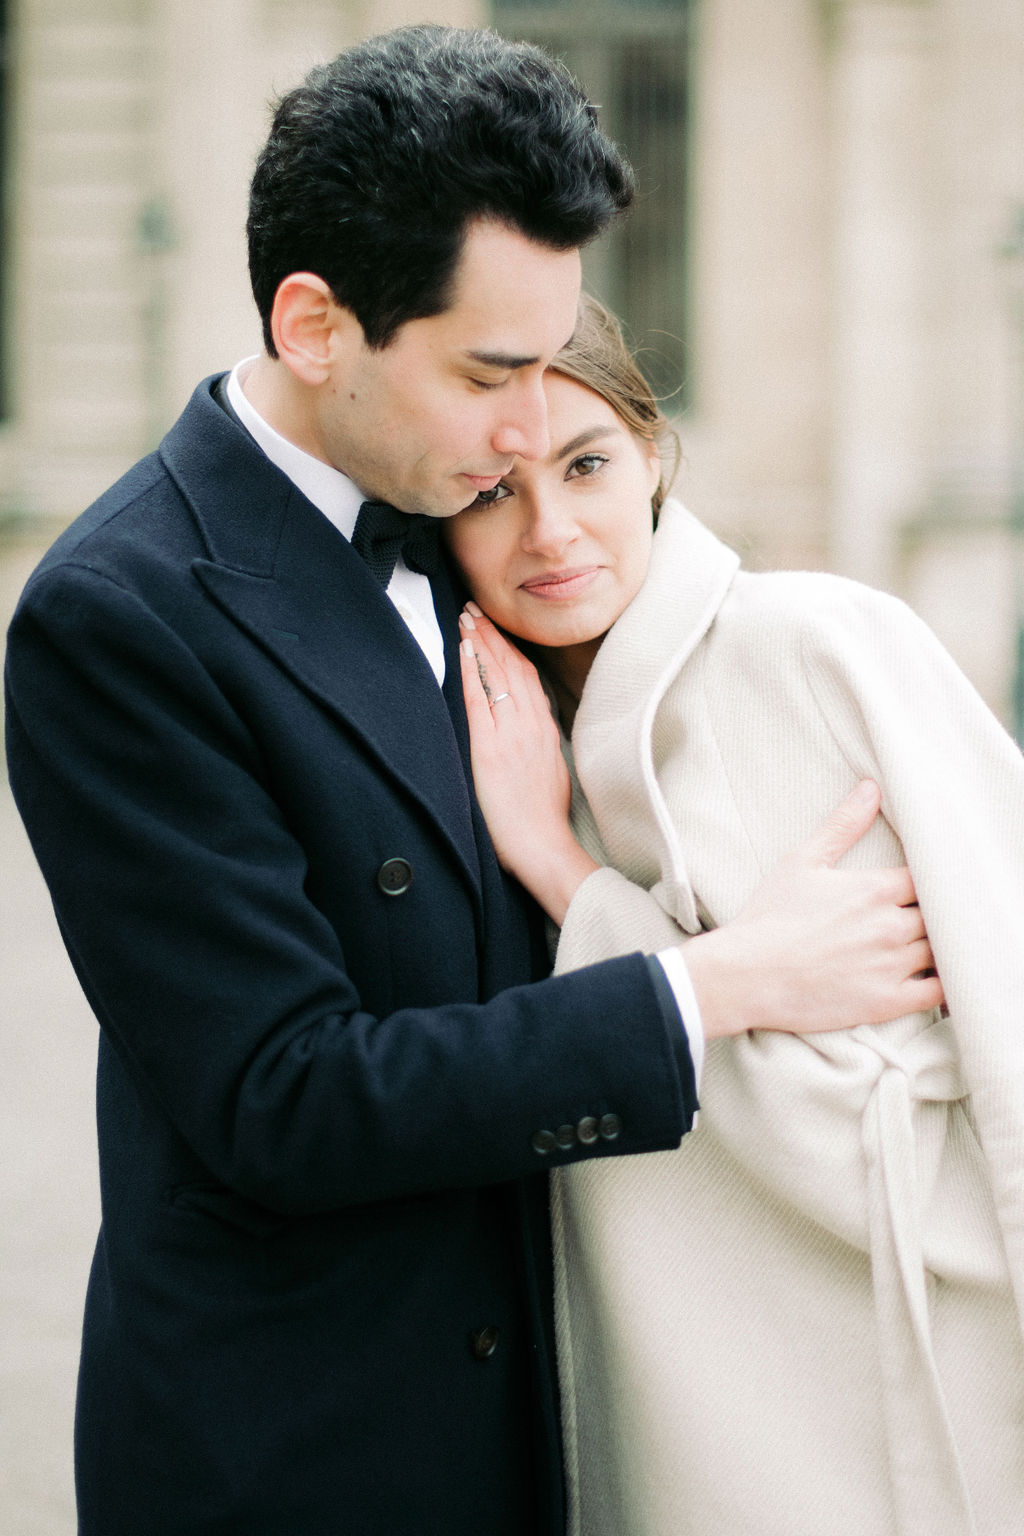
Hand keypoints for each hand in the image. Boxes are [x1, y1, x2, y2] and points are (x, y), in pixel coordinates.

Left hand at [459, 604, 598, 923]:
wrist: (543, 846)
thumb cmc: (542, 820)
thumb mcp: (551, 772)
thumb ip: (539, 746)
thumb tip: (530, 731)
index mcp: (544, 730)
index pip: (528, 677)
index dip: (511, 648)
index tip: (498, 627)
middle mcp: (530, 725)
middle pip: (513, 666)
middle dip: (494, 633)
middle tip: (476, 608)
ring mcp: (511, 734)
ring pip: (496, 674)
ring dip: (481, 641)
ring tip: (466, 616)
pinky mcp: (490, 748)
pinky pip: (479, 699)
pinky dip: (472, 670)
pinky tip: (464, 648)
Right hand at [685, 780, 944, 1038]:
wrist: (746, 975)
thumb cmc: (770, 917)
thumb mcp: (802, 861)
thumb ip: (843, 825)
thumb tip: (871, 787)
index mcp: (875, 888)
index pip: (930, 879)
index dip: (929, 883)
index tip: (921, 889)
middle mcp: (891, 925)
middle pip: (940, 916)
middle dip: (934, 915)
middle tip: (925, 917)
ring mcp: (891, 965)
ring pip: (942, 951)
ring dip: (940, 947)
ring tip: (930, 945)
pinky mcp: (887, 1001)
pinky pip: (938, 993)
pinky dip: (946, 984)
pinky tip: (936, 976)